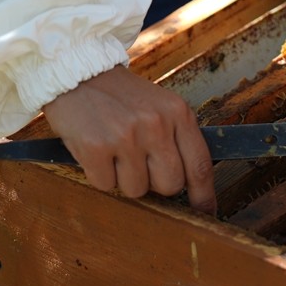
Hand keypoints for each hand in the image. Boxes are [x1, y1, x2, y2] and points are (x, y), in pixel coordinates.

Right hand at [42, 65, 215, 214]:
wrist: (79, 73)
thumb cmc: (122, 97)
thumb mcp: (161, 107)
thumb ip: (178, 138)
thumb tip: (192, 185)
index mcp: (179, 114)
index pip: (200, 165)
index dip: (204, 195)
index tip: (206, 212)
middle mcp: (157, 125)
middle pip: (170, 185)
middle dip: (156, 184)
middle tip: (140, 164)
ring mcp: (126, 136)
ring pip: (137, 189)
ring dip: (124, 179)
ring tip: (116, 152)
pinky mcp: (96, 146)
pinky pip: (106, 185)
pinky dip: (99, 175)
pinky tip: (98, 152)